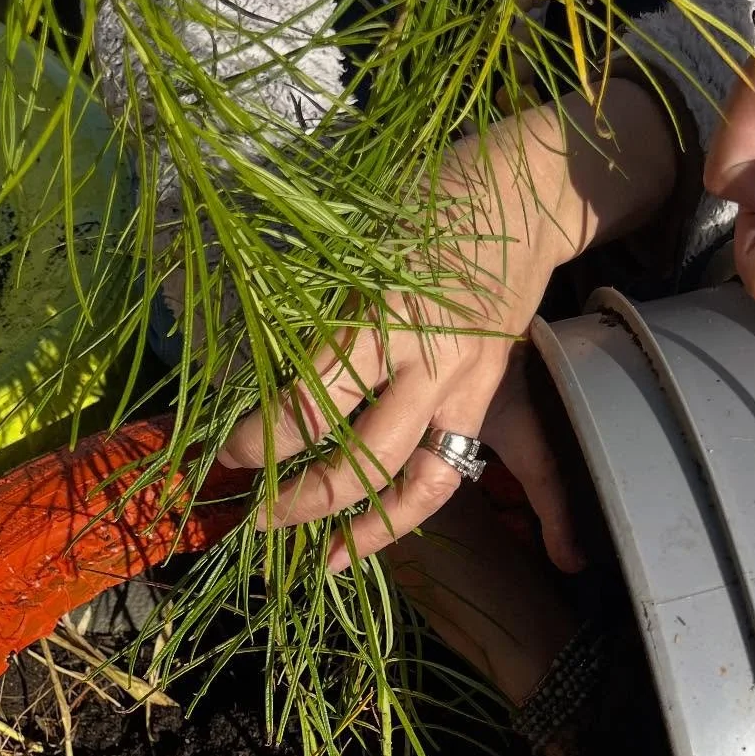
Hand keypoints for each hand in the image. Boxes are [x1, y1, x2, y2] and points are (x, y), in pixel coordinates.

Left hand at [219, 82, 674, 568]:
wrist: (526, 196)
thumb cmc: (428, 196)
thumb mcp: (355, 232)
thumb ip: (309, 297)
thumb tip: (241, 352)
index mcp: (388, 313)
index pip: (314, 402)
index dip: (265, 439)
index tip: (228, 453)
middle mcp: (431, 363)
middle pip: (363, 459)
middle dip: (303, 497)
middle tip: (254, 515)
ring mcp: (465, 388)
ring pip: (416, 486)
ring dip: (364, 530)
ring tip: (320, 559)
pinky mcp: (483, 399)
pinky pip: (447, 472)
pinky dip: (408, 511)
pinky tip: (370, 534)